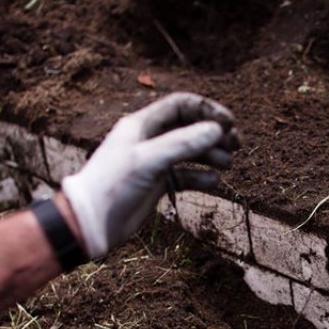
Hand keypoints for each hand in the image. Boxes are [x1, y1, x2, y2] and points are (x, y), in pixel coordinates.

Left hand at [62, 93, 238, 257]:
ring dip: (211, 154)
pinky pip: (185, 175)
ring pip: (190, 152)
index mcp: (142, 125)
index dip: (207, 111)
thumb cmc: (113, 186)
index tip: (229, 124)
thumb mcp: (149, 160)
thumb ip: (183, 144)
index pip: (181, 106)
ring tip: (227, 164)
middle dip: (214, 133)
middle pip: (189, 127)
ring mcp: (154, 162)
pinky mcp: (157, 184)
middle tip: (236, 144)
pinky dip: (201, 177)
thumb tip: (216, 130)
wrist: (91, 222)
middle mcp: (149, 140)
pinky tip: (214, 182)